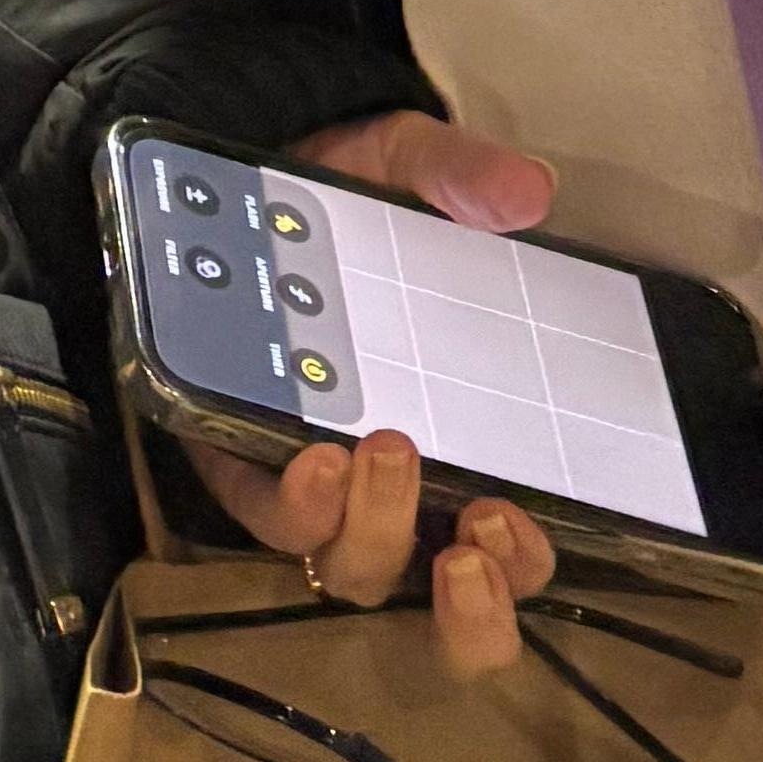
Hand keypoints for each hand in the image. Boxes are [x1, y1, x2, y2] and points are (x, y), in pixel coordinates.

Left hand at [185, 110, 564, 679]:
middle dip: (469, 593)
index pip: (505, 545)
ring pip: (349, 566)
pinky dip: (293, 502)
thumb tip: (531, 188)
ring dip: (375, 533)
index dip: (520, 565)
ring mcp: (307, 478)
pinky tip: (313, 455)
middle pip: (433, 585)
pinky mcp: (231, 458)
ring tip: (381, 457)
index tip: (522, 523)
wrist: (238, 177)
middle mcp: (385, 481)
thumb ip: (459, 175)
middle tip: (480, 522)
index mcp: (454, 437)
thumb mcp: (406, 168)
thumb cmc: (347, 198)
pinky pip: (264, 513)